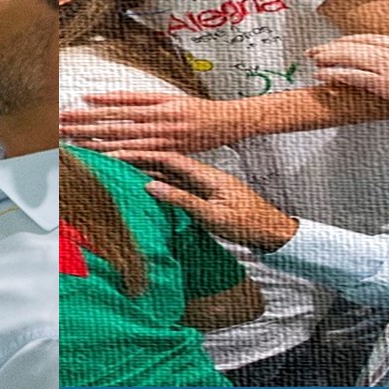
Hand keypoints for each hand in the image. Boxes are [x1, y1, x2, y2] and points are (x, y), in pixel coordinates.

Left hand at [59, 92, 251, 152]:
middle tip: (60, 126)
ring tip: (73, 141)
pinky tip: (105, 157)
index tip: (67, 110)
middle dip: (85, 125)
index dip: (89, 110)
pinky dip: (124, 156)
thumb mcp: (167, 97)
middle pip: (113, 123)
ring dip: (97, 141)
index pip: (114, 107)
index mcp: (153, 104)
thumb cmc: (196, 109)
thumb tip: (104, 98)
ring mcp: (163, 136)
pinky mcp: (171, 150)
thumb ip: (136, 98)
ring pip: (124, 139)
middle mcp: (156, 119)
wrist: (229, 121)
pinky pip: (143, 155)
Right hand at [112, 151, 299, 251]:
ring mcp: (205, 186)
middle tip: (115, 158)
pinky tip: (146, 186)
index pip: (169, 158)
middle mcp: (205, 176)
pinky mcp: (206, 196)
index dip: (143, 154)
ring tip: (123, 170)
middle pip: (167, 163)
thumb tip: (151, 185)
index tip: (120, 154)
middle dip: (141, 159)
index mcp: (208, 175)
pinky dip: (160, 184)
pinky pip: (178, 186)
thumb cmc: (248, 225)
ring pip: (171, 174)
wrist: (273, 234)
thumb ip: (182, 199)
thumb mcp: (213, 215)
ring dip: (148, 171)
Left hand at [309, 32, 388, 117]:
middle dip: (334, 46)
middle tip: (316, 50)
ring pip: (353, 59)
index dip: (355, 40)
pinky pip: (358, 79)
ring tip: (313, 60)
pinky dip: (338, 75)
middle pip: (359, 45)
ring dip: (329, 58)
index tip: (342, 42)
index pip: (378, 38)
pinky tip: (324, 76)